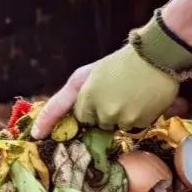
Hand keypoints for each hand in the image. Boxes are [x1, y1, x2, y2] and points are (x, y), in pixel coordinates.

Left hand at [31, 9, 191, 138]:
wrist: (156, 56)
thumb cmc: (121, 62)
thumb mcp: (90, 73)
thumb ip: (73, 95)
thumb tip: (65, 119)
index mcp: (87, 94)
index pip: (77, 115)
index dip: (71, 118)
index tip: (35, 135)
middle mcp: (102, 109)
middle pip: (95, 122)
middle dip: (101, 112)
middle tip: (114, 92)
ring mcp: (121, 117)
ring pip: (113, 125)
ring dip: (119, 116)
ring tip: (129, 94)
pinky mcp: (139, 122)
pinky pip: (132, 126)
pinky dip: (136, 117)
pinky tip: (140, 100)